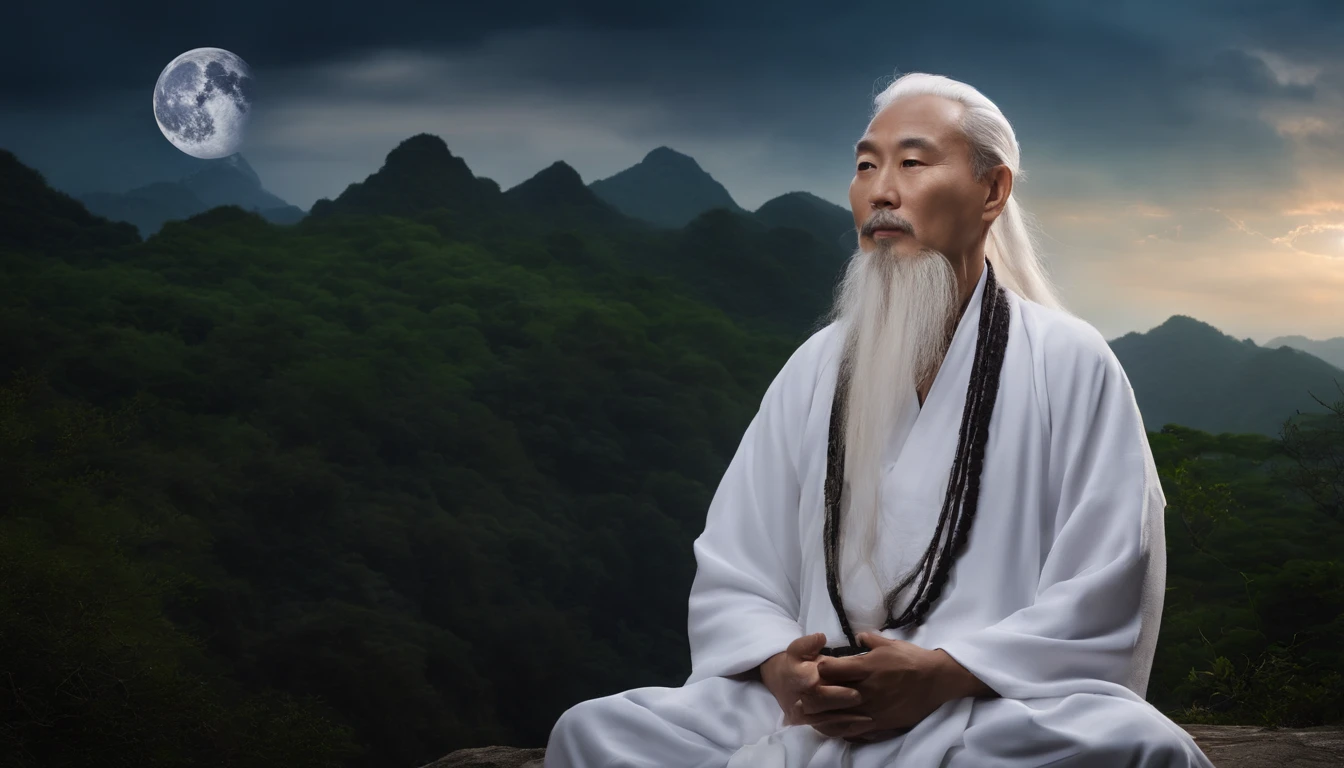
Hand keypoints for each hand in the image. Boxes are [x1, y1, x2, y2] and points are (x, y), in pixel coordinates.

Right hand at [759, 633, 872, 739]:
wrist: (778, 681)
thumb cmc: (794, 663)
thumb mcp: (797, 648)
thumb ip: (808, 643)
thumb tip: (821, 637)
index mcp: (800, 679)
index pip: (817, 687)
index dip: (836, 691)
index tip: (856, 691)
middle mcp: (801, 699)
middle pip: (822, 706)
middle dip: (842, 704)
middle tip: (861, 700)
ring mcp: (803, 715)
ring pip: (825, 721)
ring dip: (847, 721)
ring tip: (868, 718)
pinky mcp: (807, 725)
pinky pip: (826, 730)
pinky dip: (842, 729)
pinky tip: (859, 727)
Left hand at [811, 632, 965, 742]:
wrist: (936, 680)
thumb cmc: (912, 659)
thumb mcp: (889, 644)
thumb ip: (869, 640)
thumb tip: (857, 637)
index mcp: (865, 667)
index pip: (829, 669)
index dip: (820, 669)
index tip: (818, 668)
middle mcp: (865, 689)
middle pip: (828, 694)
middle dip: (815, 692)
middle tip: (810, 691)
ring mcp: (871, 709)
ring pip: (836, 715)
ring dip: (823, 713)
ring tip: (816, 710)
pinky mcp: (879, 724)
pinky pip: (853, 730)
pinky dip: (840, 728)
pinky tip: (834, 724)